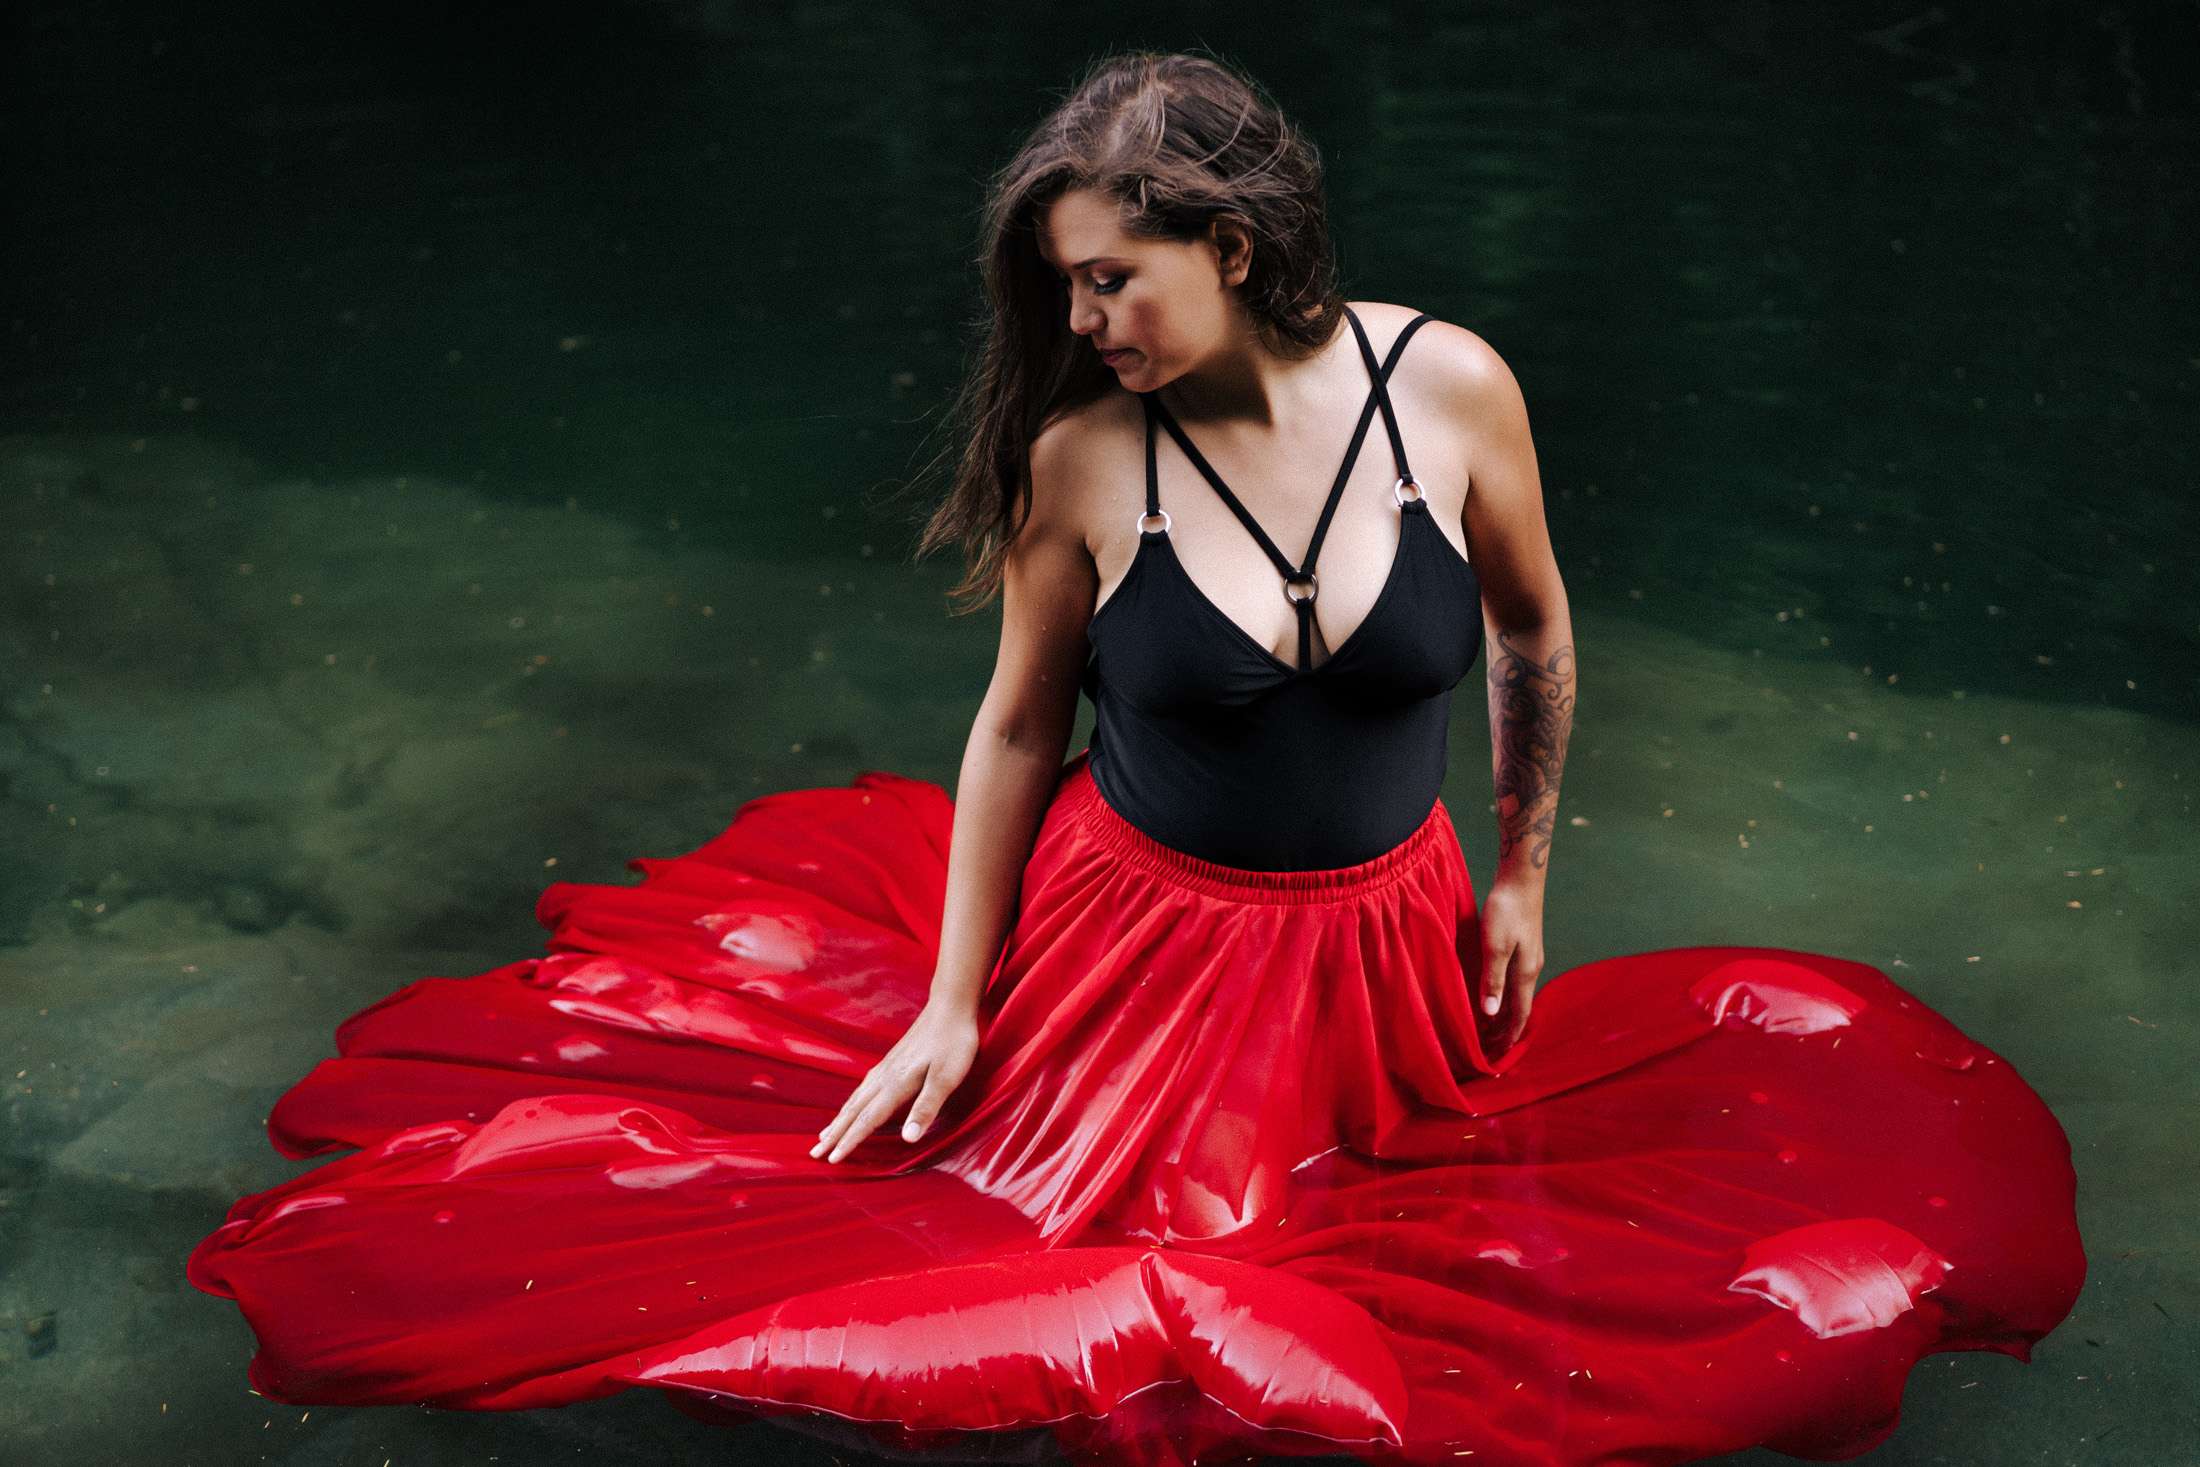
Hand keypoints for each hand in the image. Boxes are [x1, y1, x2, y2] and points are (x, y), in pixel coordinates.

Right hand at [809, 999, 980, 1163]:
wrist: (951, 1006)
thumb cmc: (953, 1042)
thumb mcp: (947, 1077)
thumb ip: (926, 1107)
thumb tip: (908, 1138)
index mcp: (896, 1084)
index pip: (867, 1120)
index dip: (850, 1141)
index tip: (833, 1159)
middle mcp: (885, 1077)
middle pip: (853, 1111)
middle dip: (834, 1134)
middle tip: (815, 1153)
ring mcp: (886, 1068)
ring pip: (855, 1099)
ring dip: (839, 1119)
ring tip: (825, 1135)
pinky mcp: (891, 1062)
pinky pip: (863, 1089)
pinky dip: (851, 1104)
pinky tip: (852, 1106)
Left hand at [1478, 874, 1545, 1052]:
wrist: (1520, 879)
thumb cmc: (1505, 911)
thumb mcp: (1494, 947)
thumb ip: (1492, 980)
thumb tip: (1490, 1014)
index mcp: (1525, 974)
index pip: (1519, 1016)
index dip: (1508, 1037)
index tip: (1497, 1057)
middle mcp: (1531, 970)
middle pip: (1520, 1009)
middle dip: (1506, 1031)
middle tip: (1489, 1050)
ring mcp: (1529, 959)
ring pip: (1518, 996)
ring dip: (1504, 1015)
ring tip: (1487, 1030)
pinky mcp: (1523, 948)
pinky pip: (1515, 983)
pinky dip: (1504, 998)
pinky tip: (1493, 996)